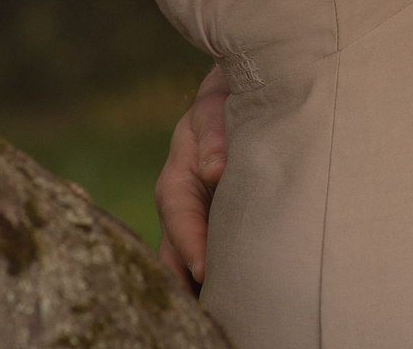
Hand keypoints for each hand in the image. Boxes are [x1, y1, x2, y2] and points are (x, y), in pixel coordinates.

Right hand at [153, 65, 228, 291]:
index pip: (179, 216)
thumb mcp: (215, 107)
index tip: (203, 271)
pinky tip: (230, 302)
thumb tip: (215, 170)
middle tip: (205, 312)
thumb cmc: (224, 102)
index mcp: (177, 178)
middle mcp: (180, 206)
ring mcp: (196, 220)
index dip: (190, 244)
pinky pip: (210, 257)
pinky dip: (212, 281)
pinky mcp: (213, 227)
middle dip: (184, 282)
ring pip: (187, 262)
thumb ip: (214, 134)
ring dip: (196, 288)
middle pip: (175, 252)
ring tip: (216, 316)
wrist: (236, 96)